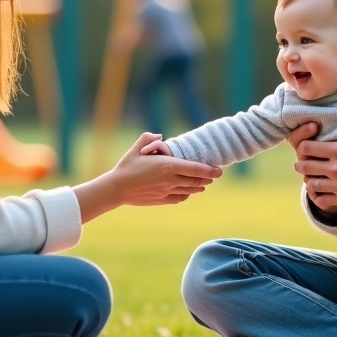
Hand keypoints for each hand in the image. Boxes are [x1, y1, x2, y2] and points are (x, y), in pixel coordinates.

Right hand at [74, 133, 221, 221]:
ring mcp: (167, 191)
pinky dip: (187, 195)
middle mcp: (170, 180)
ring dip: (199, 187)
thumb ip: (150, 138)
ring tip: (204, 183)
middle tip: (214, 175)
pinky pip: (180, 198)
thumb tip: (160, 136)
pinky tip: (187, 191)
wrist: (117, 188)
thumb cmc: (127, 166)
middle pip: (196, 181)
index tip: (219, 170)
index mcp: (167, 166)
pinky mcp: (162, 200)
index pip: (195, 168)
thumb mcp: (137, 148)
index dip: (210, 170)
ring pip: (190, 190)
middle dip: (208, 178)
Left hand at [293, 96, 336, 211]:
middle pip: (303, 166)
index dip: (303, 146)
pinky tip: (322, 191)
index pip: (306, 147)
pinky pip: (320, 200)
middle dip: (303, 162)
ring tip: (314, 176)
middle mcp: (336, 168)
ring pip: (309, 184)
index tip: (309, 146)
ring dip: (309, 179)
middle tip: (308, 161)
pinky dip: (317, 196)